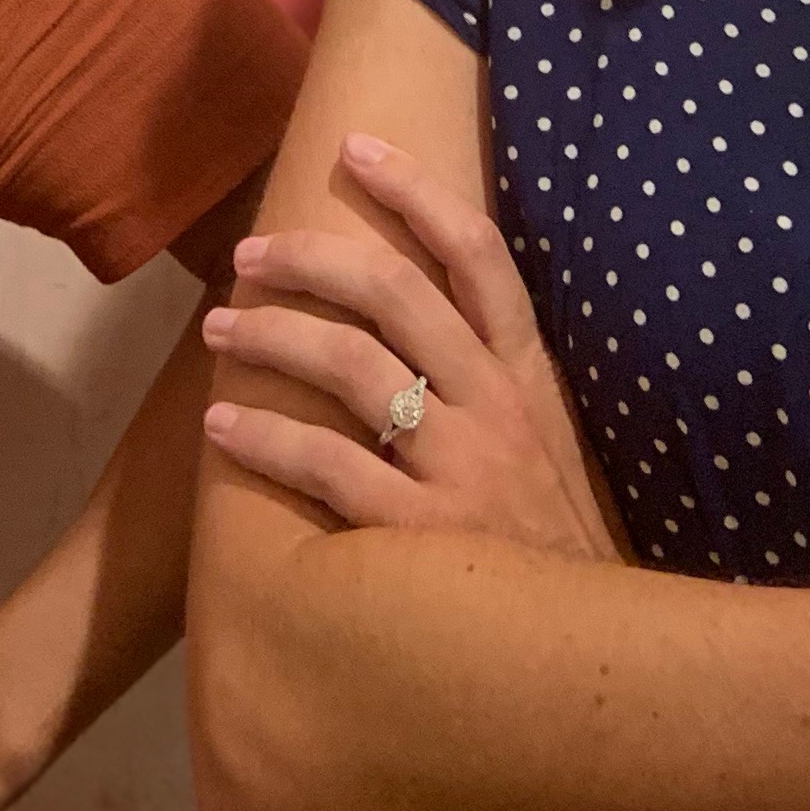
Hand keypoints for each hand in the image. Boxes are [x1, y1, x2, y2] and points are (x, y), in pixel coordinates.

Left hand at [202, 130, 624, 561]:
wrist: (590, 663)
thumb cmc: (546, 549)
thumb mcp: (542, 445)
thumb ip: (487, 380)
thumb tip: (408, 311)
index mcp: (525, 377)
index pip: (479, 254)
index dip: (416, 190)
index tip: (356, 147)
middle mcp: (496, 408)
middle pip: (395, 293)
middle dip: (311, 259)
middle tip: (249, 255)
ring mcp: (463, 470)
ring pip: (351, 367)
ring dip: (272, 337)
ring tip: (219, 330)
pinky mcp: (425, 538)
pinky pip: (328, 468)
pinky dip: (266, 440)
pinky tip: (223, 425)